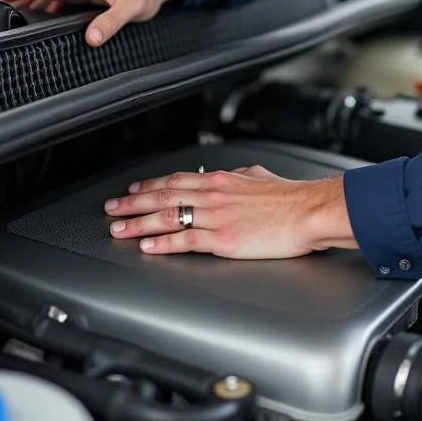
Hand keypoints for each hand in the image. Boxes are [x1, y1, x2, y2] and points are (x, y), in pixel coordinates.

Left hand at [103, 165, 357, 258]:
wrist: (309, 210)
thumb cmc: (292, 197)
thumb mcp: (261, 176)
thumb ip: (241, 177)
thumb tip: (233, 174)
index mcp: (223, 180)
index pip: (177, 180)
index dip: (151, 186)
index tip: (134, 190)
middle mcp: (214, 195)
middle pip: (164, 197)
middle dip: (133, 203)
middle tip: (112, 209)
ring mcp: (216, 217)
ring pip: (167, 217)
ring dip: (138, 223)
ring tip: (118, 230)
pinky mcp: (223, 239)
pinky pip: (186, 241)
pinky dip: (163, 243)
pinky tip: (147, 246)